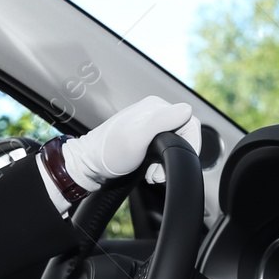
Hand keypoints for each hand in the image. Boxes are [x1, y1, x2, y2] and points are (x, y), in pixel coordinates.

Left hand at [61, 95, 201, 187]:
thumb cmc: (107, 154)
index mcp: (155, 106)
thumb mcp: (137, 138)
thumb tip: (187, 109)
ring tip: (151, 172)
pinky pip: (165, 151)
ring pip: (175, 145)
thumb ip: (161, 122)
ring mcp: (150, 126)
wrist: (89, 166)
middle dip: (175, 156)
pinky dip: (160, 164)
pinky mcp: (147, 139)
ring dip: (166, 163)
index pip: (189, 120)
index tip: (177, 159)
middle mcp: (154, 113)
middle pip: (184, 135)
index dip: (188, 143)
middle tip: (158, 170)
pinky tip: (148, 169)